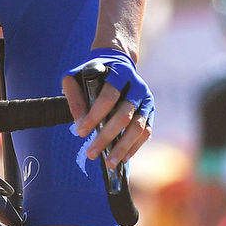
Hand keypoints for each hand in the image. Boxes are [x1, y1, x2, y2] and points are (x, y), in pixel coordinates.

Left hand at [63, 48, 153, 167]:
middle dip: (107, 136)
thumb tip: (79, 124)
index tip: (81, 132)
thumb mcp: (77, 76)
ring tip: (109, 163)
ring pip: (138, 126)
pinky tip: (123, 158)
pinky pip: (146, 132)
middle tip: (91, 154)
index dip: (95, 115)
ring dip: (123, 146)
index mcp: (120, 73)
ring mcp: (146, 99)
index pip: (108, 97)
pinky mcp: (150, 111)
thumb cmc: (94, 73)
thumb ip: (75, 97)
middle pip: (124, 115)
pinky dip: (135, 146)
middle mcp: (137, 86)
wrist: (119, 62)